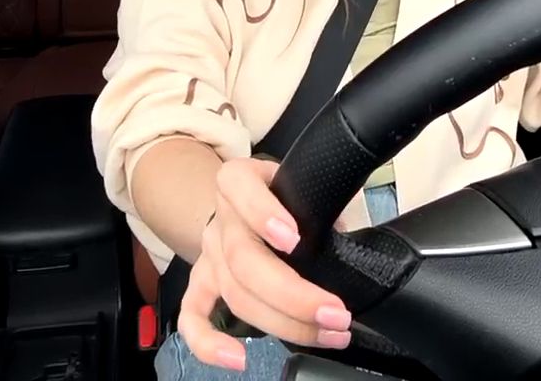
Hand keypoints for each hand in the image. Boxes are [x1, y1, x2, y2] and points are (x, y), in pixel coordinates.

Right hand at [177, 157, 352, 370]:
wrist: (247, 201)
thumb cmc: (285, 194)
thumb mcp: (305, 184)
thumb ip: (321, 201)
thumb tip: (348, 240)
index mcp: (240, 181)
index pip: (239, 187)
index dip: (263, 213)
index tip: (295, 238)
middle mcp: (221, 218)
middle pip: (242, 259)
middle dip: (293, 294)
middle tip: (335, 313)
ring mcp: (209, 254)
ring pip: (234, 294)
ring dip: (284, 323)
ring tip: (329, 333)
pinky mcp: (202, 285)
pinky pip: (192, 317)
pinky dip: (208, 343)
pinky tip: (238, 359)